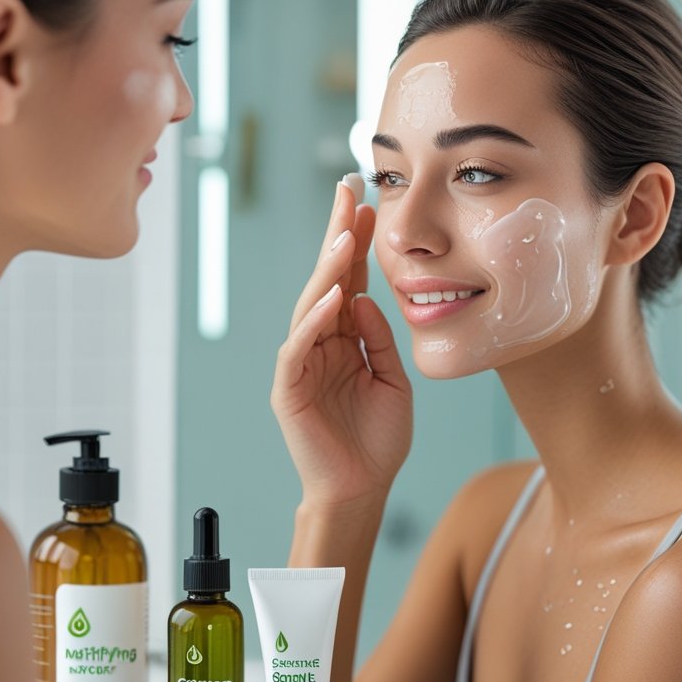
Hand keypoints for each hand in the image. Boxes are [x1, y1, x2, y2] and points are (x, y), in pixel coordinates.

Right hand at [272, 176, 412, 508]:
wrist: (361, 490)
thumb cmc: (377, 441)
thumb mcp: (393, 381)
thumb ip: (381, 340)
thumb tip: (365, 298)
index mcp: (344, 339)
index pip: (348, 280)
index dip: (357, 243)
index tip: (369, 202)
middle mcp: (319, 343)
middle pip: (325, 280)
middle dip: (337, 236)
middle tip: (348, 191)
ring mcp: (301, 363)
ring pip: (310, 305)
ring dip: (327, 269)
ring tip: (345, 234)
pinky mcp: (288, 388)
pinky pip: (299, 346)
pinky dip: (315, 320)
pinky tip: (333, 295)